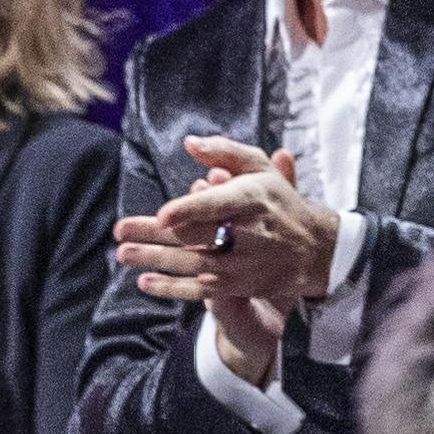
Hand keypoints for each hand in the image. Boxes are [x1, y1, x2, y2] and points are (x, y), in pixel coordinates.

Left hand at [113, 139, 338, 311]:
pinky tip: (145, 282)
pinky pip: (200, 290)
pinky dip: (172, 288)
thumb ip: (225, 152)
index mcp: (252, 200)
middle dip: (154, 235)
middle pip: (195, 236)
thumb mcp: (260, 169)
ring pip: (192, 264)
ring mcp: (242, 264)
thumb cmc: (280, 203)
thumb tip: (189, 143)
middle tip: (120, 231)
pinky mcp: (238, 285)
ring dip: (154, 260)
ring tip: (124, 254)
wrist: (313, 249)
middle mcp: (248, 234)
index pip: (217, 207)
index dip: (188, 211)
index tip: (163, 215)